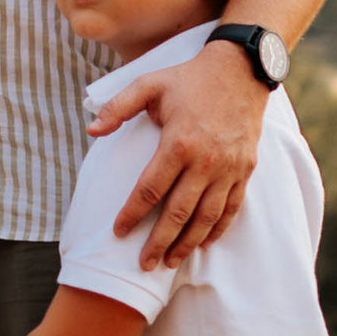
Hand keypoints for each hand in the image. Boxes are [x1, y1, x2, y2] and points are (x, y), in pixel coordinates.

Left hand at [89, 40, 266, 268]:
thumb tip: (91, 130)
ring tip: (170, 262)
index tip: (118, 231)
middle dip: (158, 242)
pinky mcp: (245, 170)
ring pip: (206, 217)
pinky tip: (204, 243)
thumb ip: (118, 107)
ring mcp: (229, 169)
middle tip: (144, 264)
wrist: (241, 70)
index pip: (150, 189)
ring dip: (188, 244)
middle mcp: (206, 161)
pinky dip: (217, 229)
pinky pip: (231, 208)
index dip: (132, 214)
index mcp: (178, 142)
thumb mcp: (149, 83)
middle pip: (178, 212)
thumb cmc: (189, 78)